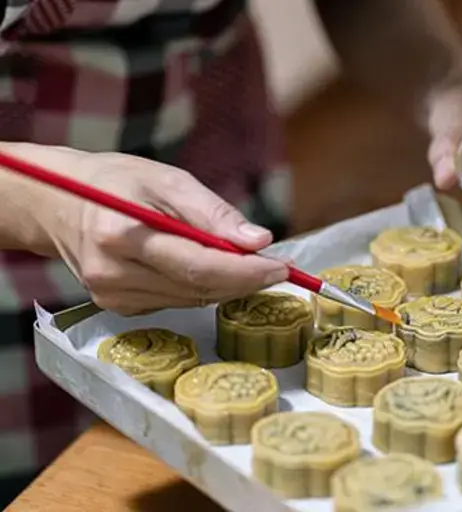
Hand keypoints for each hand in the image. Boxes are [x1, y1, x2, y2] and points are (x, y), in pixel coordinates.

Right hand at [8, 144, 287, 314]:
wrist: (54, 202)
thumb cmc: (114, 181)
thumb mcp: (166, 180)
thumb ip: (213, 213)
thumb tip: (259, 241)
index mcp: (123, 236)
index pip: (199, 267)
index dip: (247, 272)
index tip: (283, 266)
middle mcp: (114, 275)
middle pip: (199, 289)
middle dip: (245, 280)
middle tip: (276, 266)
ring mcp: (112, 296)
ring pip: (191, 299)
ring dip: (226, 285)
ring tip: (245, 262)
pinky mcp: (116, 306)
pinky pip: (175, 301)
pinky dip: (199, 287)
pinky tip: (203, 267)